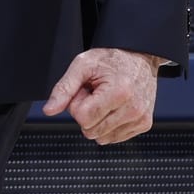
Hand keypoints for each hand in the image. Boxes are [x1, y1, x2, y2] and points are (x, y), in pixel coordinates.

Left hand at [43, 47, 161, 144]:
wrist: (139, 55)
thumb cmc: (111, 59)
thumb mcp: (82, 65)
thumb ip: (64, 89)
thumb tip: (49, 110)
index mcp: (119, 93)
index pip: (83, 118)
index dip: (78, 103)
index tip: (86, 90)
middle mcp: (133, 109)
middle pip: (91, 131)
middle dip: (87, 113)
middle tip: (96, 93)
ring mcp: (140, 118)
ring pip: (102, 138)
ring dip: (98, 120)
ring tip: (106, 99)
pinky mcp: (144, 124)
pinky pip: (114, 138)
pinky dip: (110, 125)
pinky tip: (115, 107)